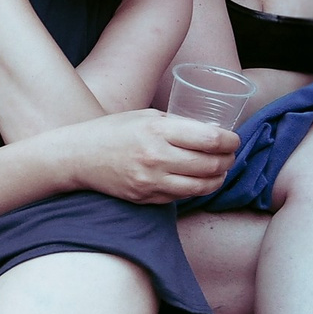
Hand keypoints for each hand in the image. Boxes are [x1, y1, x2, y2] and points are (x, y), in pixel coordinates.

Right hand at [54, 109, 238, 203]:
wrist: (78, 157)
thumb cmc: (113, 131)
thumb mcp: (146, 116)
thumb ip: (178, 124)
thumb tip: (212, 132)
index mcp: (157, 131)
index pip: (210, 139)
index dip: (230, 141)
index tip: (234, 140)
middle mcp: (156, 158)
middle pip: (211, 165)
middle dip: (228, 160)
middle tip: (230, 156)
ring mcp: (151, 181)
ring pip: (202, 186)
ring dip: (217, 178)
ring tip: (219, 170)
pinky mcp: (146, 198)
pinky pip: (182, 196)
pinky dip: (195, 188)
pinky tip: (196, 180)